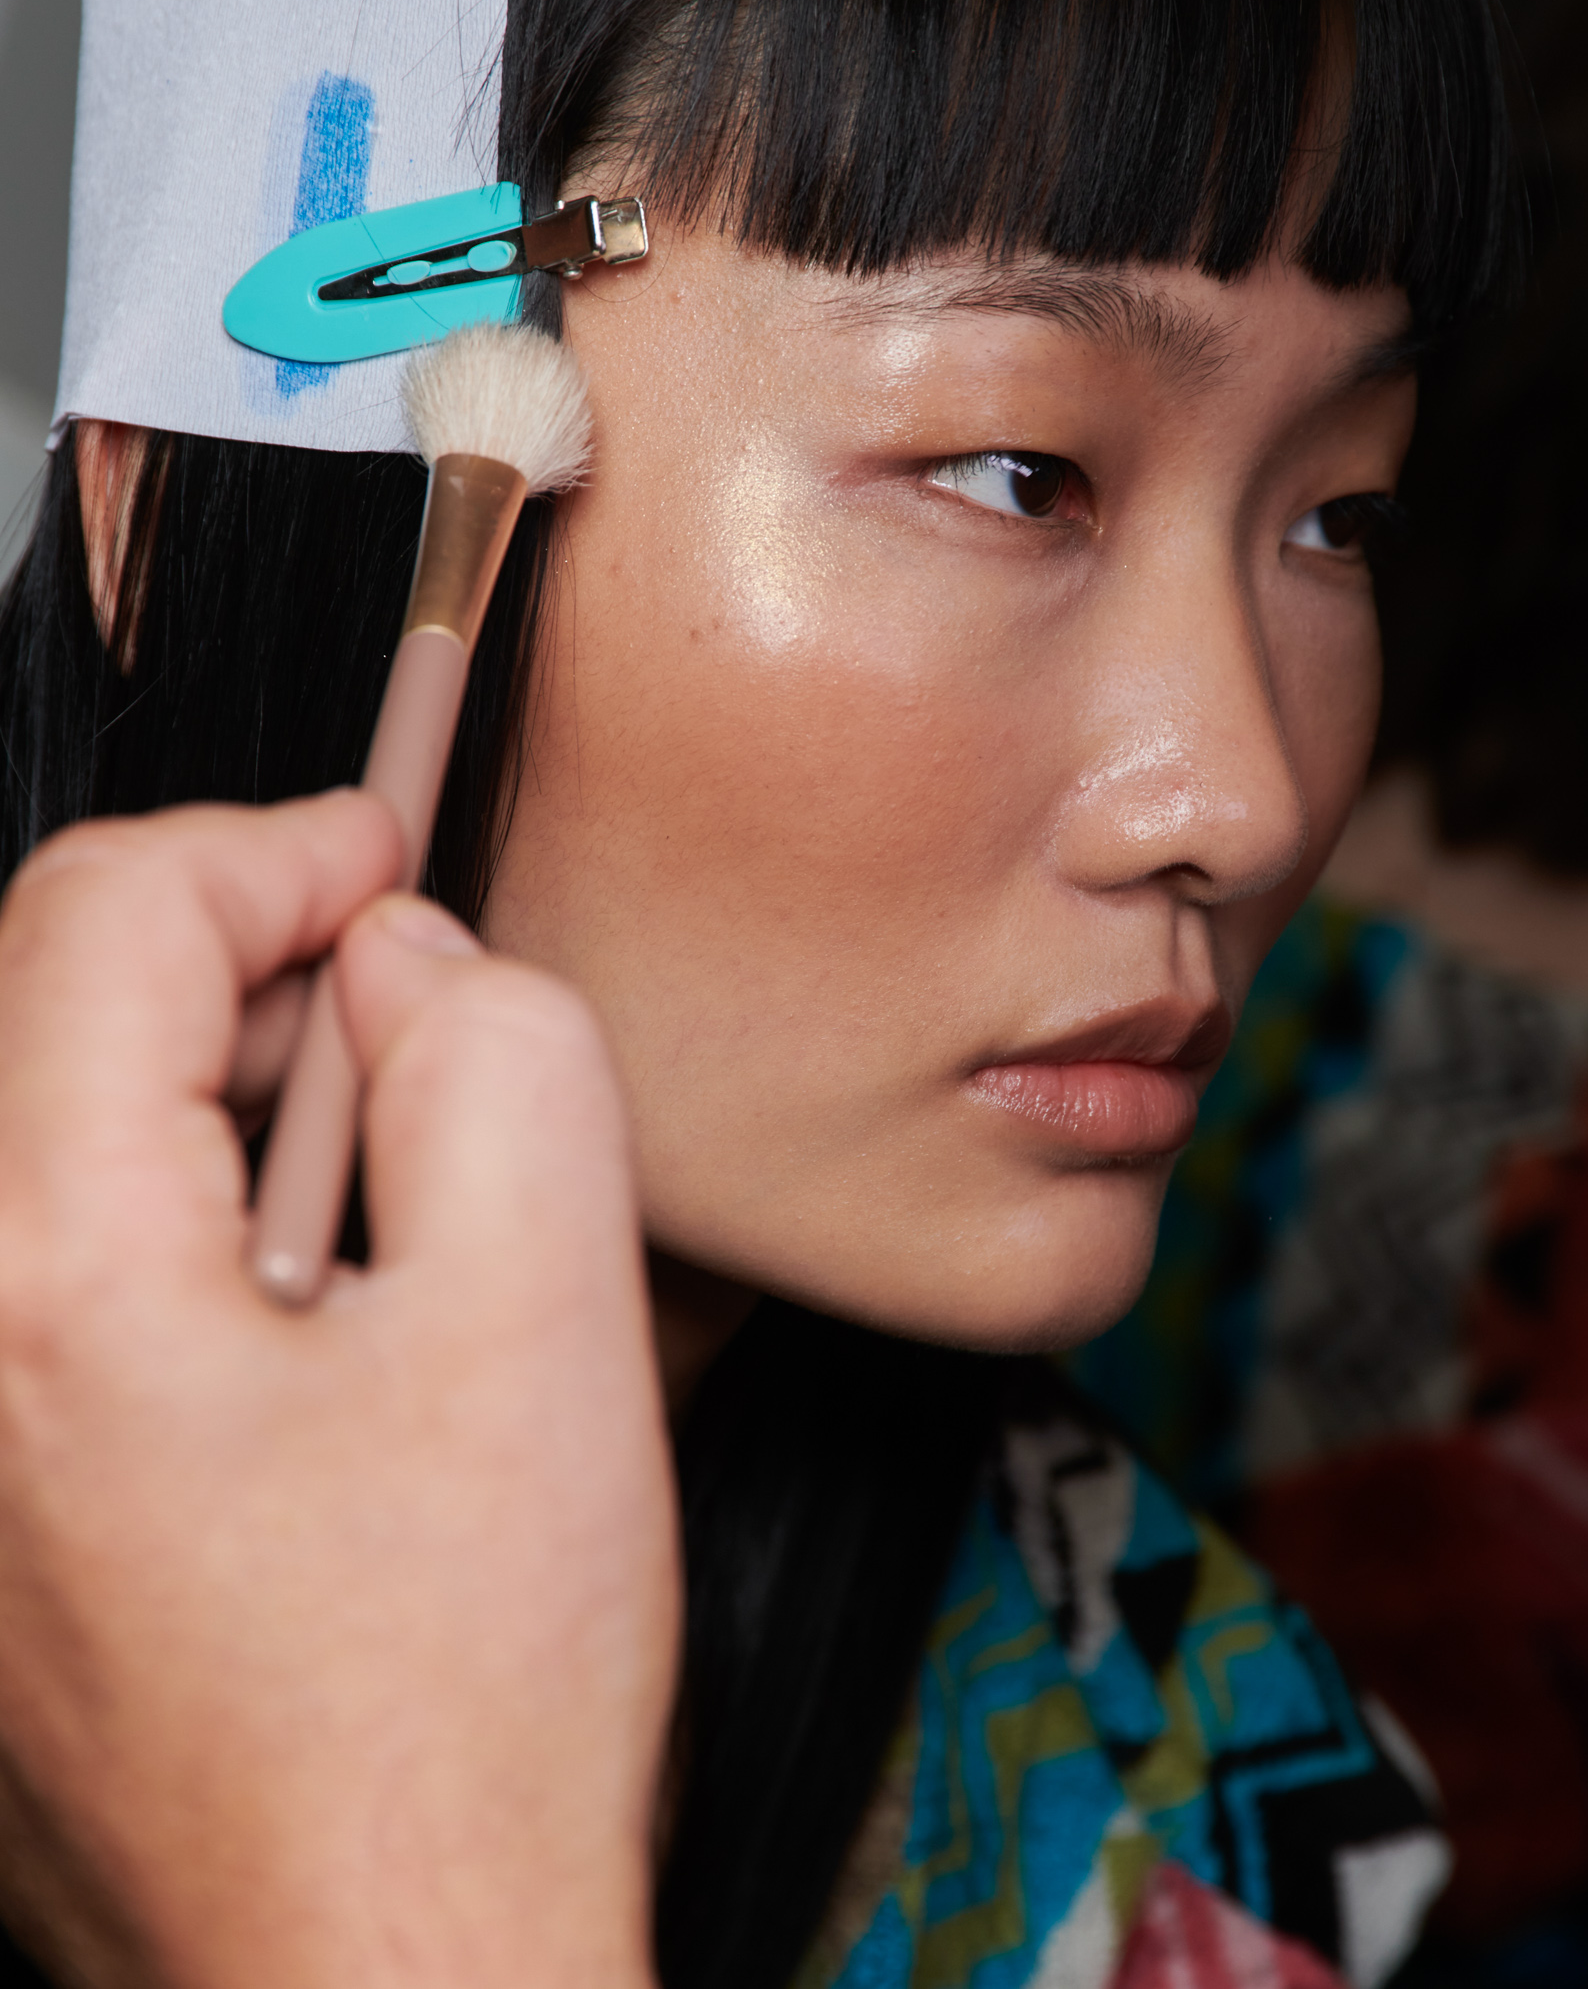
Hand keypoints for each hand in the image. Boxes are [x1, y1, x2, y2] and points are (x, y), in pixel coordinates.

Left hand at [0, 795, 676, 1988]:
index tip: (389, 868)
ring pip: (48, 1144)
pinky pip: (47, 1282)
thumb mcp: (550, 1329)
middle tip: (410, 1047)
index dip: (279, 848)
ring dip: (216, 1113)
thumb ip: (498, 1064)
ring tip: (379, 1236)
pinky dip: (172, 1231)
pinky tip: (308, 1345)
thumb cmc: (453, 1725)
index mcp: (39, 1285)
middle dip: (244, 980)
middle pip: (47, 1011)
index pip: (107, 917)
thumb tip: (409, 966)